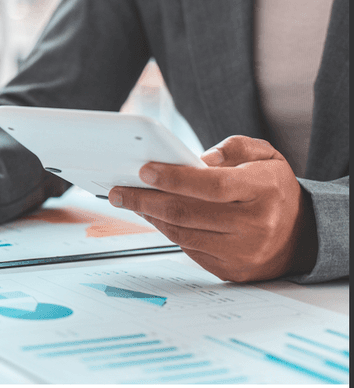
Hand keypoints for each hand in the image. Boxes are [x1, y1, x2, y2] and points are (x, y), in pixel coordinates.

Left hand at [108, 135, 317, 281]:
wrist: (300, 235)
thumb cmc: (273, 189)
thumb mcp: (265, 155)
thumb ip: (233, 147)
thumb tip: (199, 159)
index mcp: (263, 191)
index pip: (211, 185)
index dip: (174, 178)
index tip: (144, 170)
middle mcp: (255, 225)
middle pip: (187, 213)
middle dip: (145, 200)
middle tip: (118, 190)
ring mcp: (242, 252)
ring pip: (182, 233)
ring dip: (149, 216)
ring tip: (129, 201)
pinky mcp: (230, 270)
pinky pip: (188, 249)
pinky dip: (166, 231)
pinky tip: (152, 216)